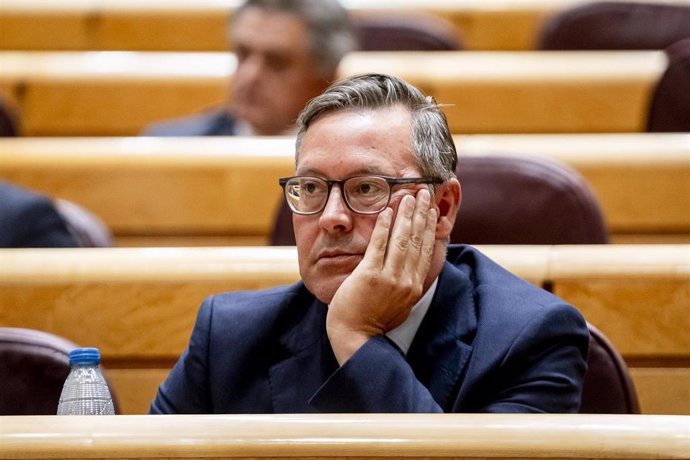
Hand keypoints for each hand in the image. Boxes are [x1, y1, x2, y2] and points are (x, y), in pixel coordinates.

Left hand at [326, 189, 437, 363]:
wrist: (356, 338)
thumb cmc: (373, 322)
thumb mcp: (399, 304)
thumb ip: (405, 285)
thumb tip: (410, 269)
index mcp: (414, 286)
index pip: (425, 250)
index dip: (429, 227)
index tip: (432, 210)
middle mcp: (406, 280)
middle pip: (417, 240)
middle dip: (421, 214)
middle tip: (424, 193)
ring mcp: (389, 277)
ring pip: (402, 239)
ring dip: (406, 215)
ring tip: (409, 196)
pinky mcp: (370, 275)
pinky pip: (379, 245)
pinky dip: (385, 226)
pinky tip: (387, 210)